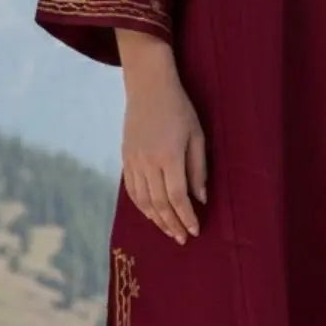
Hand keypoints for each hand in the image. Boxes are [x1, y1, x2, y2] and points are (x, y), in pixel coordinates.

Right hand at [116, 38, 206, 245]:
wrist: (148, 87)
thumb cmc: (180, 109)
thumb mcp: (197, 136)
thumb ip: (198, 169)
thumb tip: (200, 198)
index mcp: (169, 156)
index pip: (177, 197)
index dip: (186, 217)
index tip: (195, 231)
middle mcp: (148, 162)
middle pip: (159, 203)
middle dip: (172, 224)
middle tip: (182, 238)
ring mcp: (133, 161)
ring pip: (143, 200)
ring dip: (156, 219)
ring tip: (169, 230)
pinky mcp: (125, 158)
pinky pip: (131, 190)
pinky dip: (141, 205)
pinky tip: (151, 214)